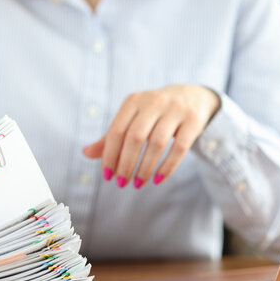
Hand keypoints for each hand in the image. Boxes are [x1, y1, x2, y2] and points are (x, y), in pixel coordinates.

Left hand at [83, 85, 219, 187]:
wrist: (191, 96)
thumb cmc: (153, 113)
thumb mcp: (131, 119)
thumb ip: (111, 137)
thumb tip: (85, 153)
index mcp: (134, 101)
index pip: (117, 130)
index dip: (110, 155)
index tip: (107, 176)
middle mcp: (154, 102)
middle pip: (136, 137)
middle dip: (126, 164)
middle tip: (121, 184)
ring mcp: (176, 110)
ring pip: (157, 144)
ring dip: (145, 168)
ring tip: (138, 184)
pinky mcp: (194, 121)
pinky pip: (179, 148)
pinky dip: (167, 167)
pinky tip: (157, 179)